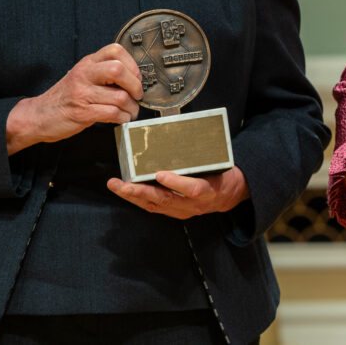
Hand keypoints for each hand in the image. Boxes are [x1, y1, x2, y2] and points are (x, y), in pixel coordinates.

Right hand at [6, 43, 142, 153]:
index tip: (136, 77)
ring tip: (130, 111)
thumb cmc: (64, 98)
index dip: (132, 64)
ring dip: (131, 107)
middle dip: (135, 85)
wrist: (38, 116)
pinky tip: (121, 119)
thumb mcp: (81, 76)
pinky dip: (123, 118)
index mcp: (87, 63)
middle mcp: (84, 74)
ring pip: (120, 96)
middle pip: (118, 70)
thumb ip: (102, 72)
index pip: (115, 50)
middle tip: (137, 95)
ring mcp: (82, 93)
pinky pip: (112, 113)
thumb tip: (133, 78)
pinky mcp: (82, 113)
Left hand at [107, 167, 249, 218]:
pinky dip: (138, 199)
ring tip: (116, 186)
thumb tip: (184, 135)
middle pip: (165, 200)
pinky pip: (154, 207)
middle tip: (122, 184)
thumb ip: (203, 155)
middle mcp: (193, 205)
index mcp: (209, 191)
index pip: (193, 189)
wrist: (229, 195)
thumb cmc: (223, 175)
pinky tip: (125, 191)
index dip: (176, 183)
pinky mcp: (175, 212)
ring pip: (155, 205)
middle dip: (141, 192)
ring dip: (133, 196)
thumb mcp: (220, 164)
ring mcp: (183, 211)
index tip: (160, 174)